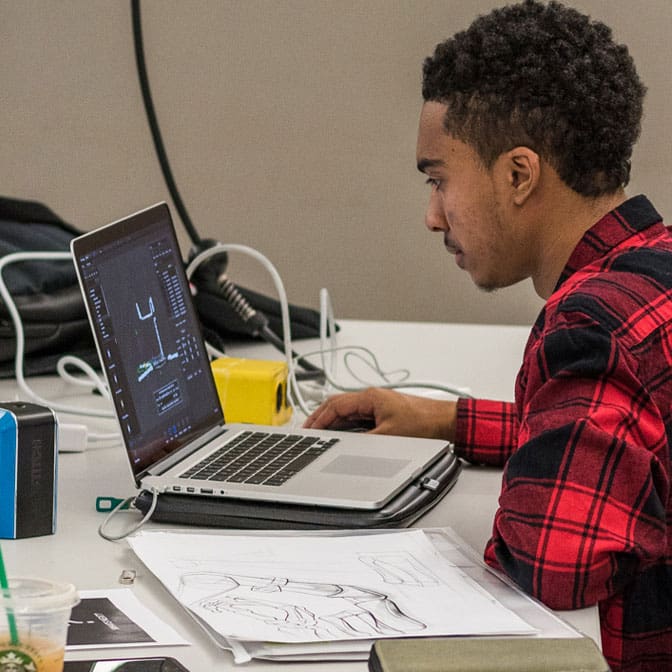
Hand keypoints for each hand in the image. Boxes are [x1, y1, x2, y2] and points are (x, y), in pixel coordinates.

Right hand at [303, 387, 456, 440]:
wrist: (447, 423)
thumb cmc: (425, 423)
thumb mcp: (388, 436)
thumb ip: (364, 442)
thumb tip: (345, 450)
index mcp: (370, 397)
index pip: (335, 406)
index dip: (318, 419)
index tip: (308, 431)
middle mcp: (373, 399)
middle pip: (338, 407)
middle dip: (321, 419)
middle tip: (308, 432)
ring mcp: (378, 407)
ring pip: (348, 414)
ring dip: (334, 424)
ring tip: (321, 436)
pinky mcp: (385, 415)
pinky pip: (359, 420)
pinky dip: (347, 428)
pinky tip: (343, 438)